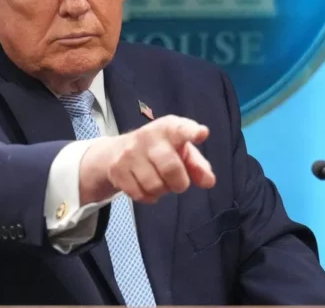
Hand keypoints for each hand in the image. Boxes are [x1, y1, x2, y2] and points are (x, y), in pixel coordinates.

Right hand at [79, 115, 215, 203]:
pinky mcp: (117, 169)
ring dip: (162, 190)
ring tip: (159, 181)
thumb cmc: (158, 150)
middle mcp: (148, 136)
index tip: (202, 133)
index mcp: (169, 128)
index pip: (181, 129)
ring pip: (154, 185)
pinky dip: (148, 197)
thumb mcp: (181, 151)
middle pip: (171, 168)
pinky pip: (140, 194)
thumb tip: (208, 181)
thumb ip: (198, 165)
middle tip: (178, 182)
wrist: (115, 151)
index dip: (192, 132)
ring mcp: (130, 153)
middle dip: (179, 183)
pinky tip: (145, 186)